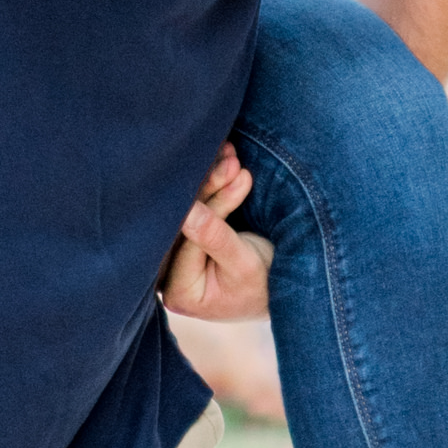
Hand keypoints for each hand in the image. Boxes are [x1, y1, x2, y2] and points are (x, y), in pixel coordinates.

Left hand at [158, 147, 272, 326]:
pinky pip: (194, 209)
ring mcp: (173, 257)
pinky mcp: (183, 240)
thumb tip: (188, 213)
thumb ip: (216, 239)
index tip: (234, 176)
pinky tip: (224, 161)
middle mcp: (168, 275)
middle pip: (183, 222)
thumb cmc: (263, 286)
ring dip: (211, 181)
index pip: (189, 240)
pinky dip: (212, 186)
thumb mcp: (244, 265)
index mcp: (179, 292)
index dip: (211, 206)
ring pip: (188, 210)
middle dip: (209, 188)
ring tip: (231, 156)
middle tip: (232, 162)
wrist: (279, 291)